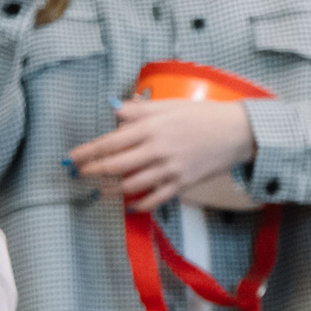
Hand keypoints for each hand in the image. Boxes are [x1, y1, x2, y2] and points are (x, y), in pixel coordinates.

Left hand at [70, 99, 256, 212]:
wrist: (237, 132)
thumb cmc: (204, 115)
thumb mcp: (169, 105)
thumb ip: (139, 109)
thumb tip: (115, 111)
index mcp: (151, 128)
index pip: (110, 142)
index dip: (88, 151)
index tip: (72, 157)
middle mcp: (157, 150)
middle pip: (116, 165)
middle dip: (93, 171)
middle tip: (80, 174)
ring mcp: (170, 169)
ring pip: (132, 185)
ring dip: (112, 190)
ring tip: (101, 191)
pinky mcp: (183, 183)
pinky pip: (156, 199)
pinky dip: (140, 204)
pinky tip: (131, 204)